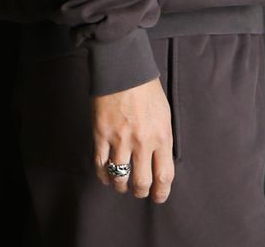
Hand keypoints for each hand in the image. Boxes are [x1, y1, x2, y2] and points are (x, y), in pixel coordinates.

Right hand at [90, 76, 174, 203]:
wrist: (123, 67)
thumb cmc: (146, 88)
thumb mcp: (164, 113)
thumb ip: (162, 138)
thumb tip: (159, 160)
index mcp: (162, 135)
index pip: (164, 175)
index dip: (161, 192)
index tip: (158, 197)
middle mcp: (142, 141)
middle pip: (142, 182)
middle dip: (140, 192)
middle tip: (138, 191)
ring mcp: (120, 139)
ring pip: (119, 178)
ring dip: (120, 186)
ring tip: (121, 185)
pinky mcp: (101, 134)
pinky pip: (100, 164)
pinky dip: (103, 174)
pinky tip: (105, 175)